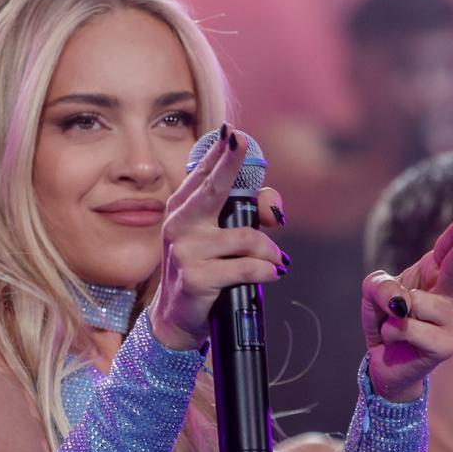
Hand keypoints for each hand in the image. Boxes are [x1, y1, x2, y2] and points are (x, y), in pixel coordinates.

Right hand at [149, 126, 288, 350]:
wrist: (177, 317)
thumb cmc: (205, 269)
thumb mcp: (222, 239)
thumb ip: (249, 217)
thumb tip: (275, 209)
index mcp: (183, 209)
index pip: (204, 174)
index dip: (221, 152)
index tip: (235, 134)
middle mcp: (180, 224)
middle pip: (213, 188)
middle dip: (230, 163)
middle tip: (242, 142)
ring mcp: (186, 250)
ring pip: (247, 237)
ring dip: (270, 252)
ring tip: (274, 262)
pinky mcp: (196, 277)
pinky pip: (247, 267)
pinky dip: (266, 271)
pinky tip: (270, 275)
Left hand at [359, 213, 452, 400]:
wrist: (385, 361)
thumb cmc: (387, 320)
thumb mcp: (374, 295)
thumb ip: (380, 286)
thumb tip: (402, 302)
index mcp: (436, 276)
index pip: (447, 251)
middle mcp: (452, 296)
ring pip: (413, 303)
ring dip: (393, 314)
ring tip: (399, 324)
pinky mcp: (446, 346)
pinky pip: (406, 327)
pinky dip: (391, 332)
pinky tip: (399, 341)